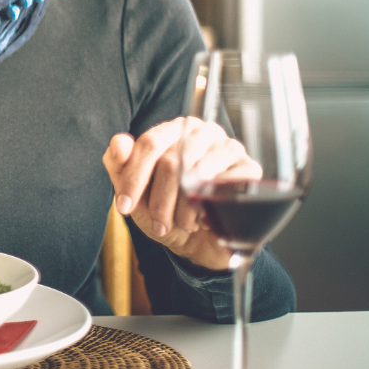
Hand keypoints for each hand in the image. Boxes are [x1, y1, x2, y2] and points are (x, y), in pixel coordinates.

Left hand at [102, 117, 261, 270]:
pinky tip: (205, 219)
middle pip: (171, 163)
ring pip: (196, 178)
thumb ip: (119, 164)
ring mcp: (228, 147)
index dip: (134, 178)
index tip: (123, 207)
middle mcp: (202, 132)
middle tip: (158, 224)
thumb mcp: (134, 190)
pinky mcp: (250, 168)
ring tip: (182, 223)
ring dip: (183, 210)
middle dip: (158, 202)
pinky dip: (209, 210)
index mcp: (173, 129)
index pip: (150, 145)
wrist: (199, 239)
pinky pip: (224, 189)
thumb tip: (119, 142)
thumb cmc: (164, 207)